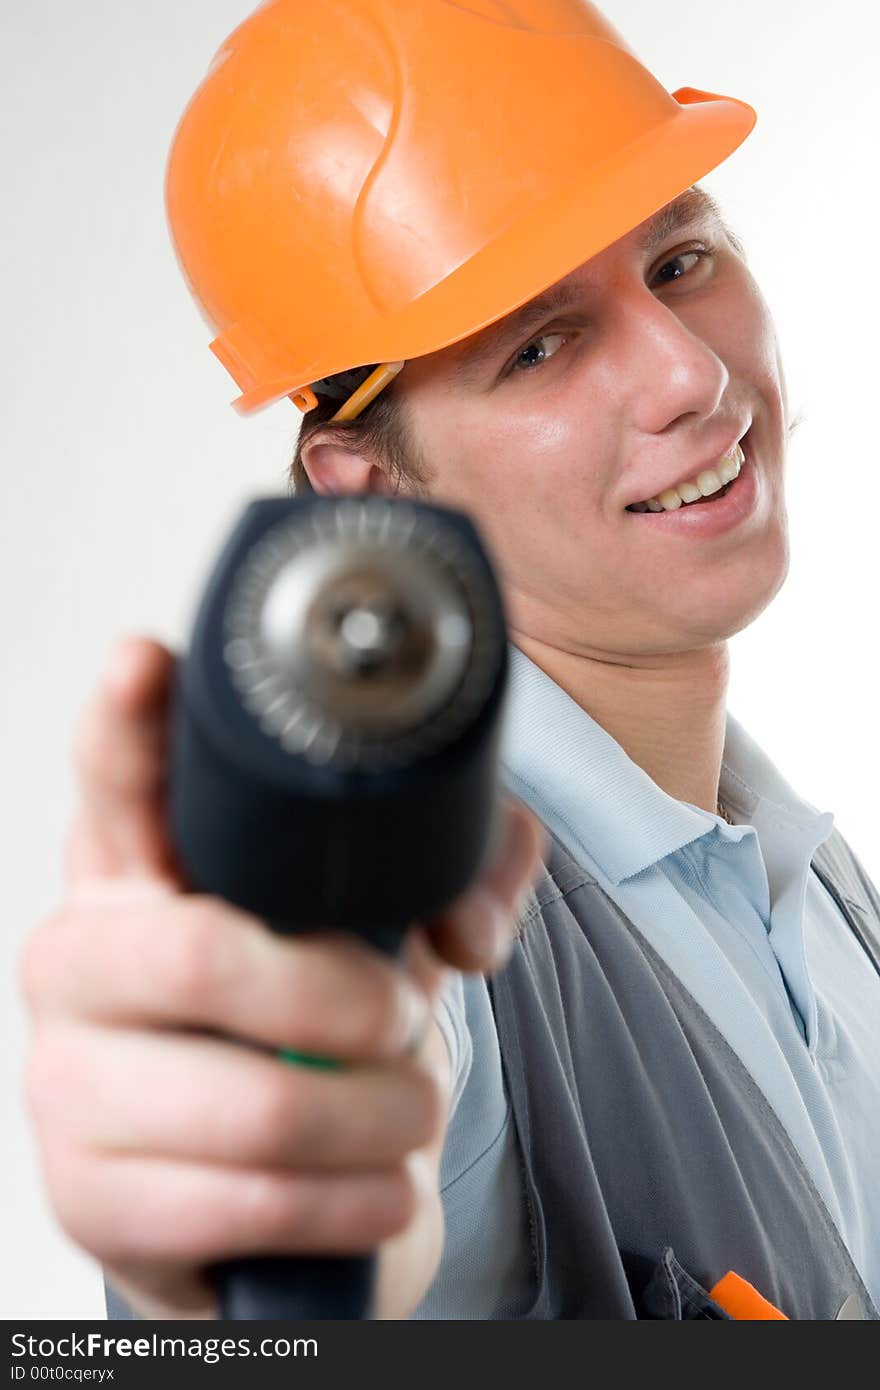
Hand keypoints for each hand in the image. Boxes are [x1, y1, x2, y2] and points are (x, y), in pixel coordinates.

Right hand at [20, 636, 545, 1318]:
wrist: (271, 1194)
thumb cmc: (319, 1031)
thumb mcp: (388, 930)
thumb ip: (459, 872)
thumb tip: (465, 925)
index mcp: (140, 869)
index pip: (118, 779)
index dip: (127, 724)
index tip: (143, 662)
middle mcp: (79, 959)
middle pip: (209, 956)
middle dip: (352, 1001)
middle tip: (401, 1014)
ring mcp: (68, 1082)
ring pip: (256, 1101)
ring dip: (378, 1117)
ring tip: (404, 1112)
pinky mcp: (91, 1198)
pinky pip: (247, 1205)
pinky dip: (353, 1201)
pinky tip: (373, 1187)